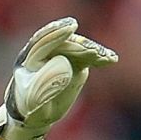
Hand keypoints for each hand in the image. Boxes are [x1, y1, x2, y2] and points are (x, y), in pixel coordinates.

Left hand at [0, 18, 118, 139]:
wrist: (36, 113)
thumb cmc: (29, 107)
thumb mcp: (32, 99)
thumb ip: (45, 83)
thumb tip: (65, 65)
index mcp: (29, 57)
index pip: (42, 42)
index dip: (57, 34)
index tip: (71, 26)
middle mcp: (46, 50)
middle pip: (65, 43)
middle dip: (80, 46)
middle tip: (94, 53)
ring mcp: (62, 54)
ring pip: (79, 48)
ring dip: (93, 50)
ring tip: (105, 58)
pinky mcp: (76, 61)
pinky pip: (89, 57)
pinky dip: (100, 58)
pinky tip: (111, 59)